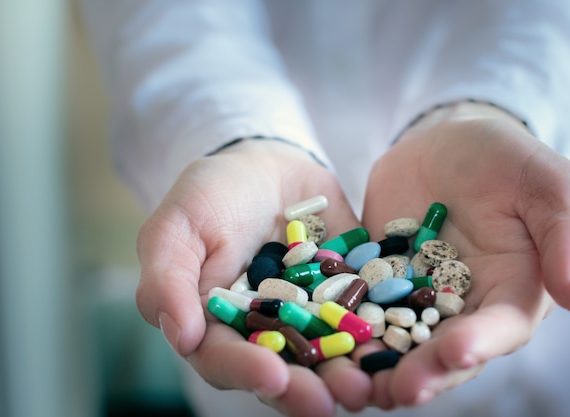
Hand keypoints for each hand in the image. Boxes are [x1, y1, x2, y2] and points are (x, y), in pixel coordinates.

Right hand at [135, 139, 372, 416]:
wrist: (267, 161)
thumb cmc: (212, 193)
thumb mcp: (177, 226)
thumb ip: (168, 280)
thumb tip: (181, 337)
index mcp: (218, 324)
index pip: (226, 358)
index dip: (247, 370)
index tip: (273, 376)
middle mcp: (267, 330)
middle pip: (283, 369)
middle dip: (304, 390)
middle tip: (327, 402)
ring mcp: (311, 315)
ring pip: (328, 354)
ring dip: (346, 374)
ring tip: (367, 387)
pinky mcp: (348, 293)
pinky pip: (366, 316)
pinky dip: (382, 332)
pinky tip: (401, 344)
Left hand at [358, 102, 569, 406]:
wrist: (446, 141)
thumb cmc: (507, 159)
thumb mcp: (547, 182)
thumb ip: (566, 232)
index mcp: (512, 290)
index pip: (501, 326)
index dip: (481, 343)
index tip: (456, 352)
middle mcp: (463, 304)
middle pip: (445, 347)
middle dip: (424, 371)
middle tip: (400, 390)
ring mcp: (415, 294)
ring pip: (399, 338)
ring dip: (380, 363)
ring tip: (357, 385)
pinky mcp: (376, 278)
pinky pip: (359, 304)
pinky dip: (345, 324)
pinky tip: (325, 338)